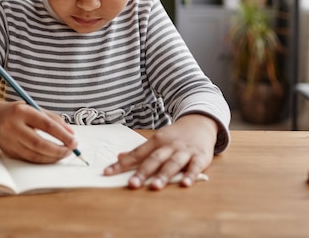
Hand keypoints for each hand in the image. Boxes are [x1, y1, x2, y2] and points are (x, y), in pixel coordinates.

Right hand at [0, 99, 77, 163]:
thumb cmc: (19, 112)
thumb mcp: (34, 109)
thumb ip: (54, 119)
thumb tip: (71, 135)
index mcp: (21, 111)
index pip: (46, 125)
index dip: (62, 135)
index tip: (74, 141)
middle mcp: (12, 126)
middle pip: (39, 144)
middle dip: (58, 150)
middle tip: (70, 151)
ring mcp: (8, 141)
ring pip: (34, 155)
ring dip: (52, 157)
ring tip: (63, 154)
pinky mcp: (7, 151)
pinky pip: (28, 159)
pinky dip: (42, 160)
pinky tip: (51, 157)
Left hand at [103, 114, 217, 189]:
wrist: (200, 122)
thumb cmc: (175, 136)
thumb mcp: (157, 139)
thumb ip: (140, 151)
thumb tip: (119, 157)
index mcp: (156, 141)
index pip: (136, 153)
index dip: (122, 164)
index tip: (108, 173)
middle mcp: (169, 145)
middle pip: (154, 159)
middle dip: (143, 172)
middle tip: (132, 184)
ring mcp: (184, 151)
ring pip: (173, 163)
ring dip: (164, 175)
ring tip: (155, 187)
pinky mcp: (200, 156)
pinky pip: (195, 166)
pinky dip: (191, 175)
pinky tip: (185, 184)